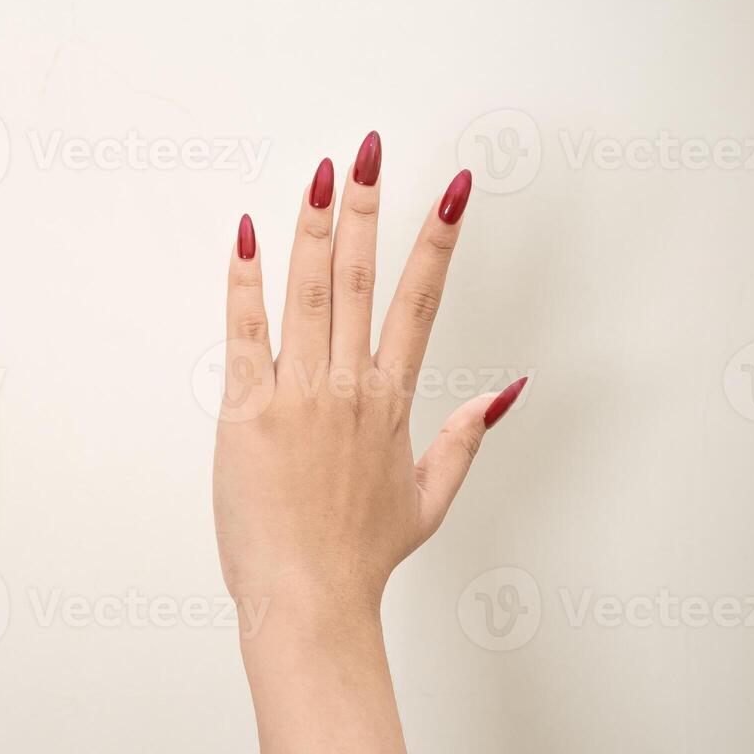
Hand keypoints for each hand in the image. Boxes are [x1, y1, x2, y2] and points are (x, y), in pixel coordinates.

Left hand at [213, 134, 525, 627]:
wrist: (310, 603)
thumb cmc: (359, 557)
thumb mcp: (429, 499)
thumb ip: (467, 438)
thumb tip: (508, 392)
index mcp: (390, 403)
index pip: (422, 302)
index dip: (440, 240)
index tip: (455, 189)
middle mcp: (349, 388)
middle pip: (360, 279)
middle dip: (368, 208)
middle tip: (371, 151)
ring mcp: (297, 396)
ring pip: (309, 293)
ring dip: (315, 226)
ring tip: (322, 172)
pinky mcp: (246, 413)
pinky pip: (244, 333)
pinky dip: (245, 282)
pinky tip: (248, 235)